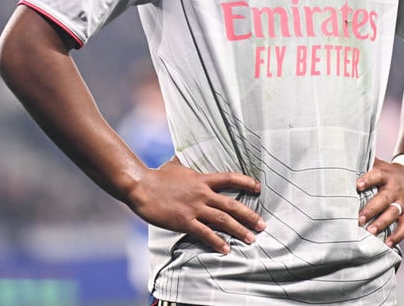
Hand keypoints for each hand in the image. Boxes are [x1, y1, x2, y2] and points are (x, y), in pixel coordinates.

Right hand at [126, 157, 264, 253]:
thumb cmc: (157, 177)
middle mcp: (202, 194)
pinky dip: (217, 242)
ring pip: (223, 220)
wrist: (141, 187)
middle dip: (250, 216)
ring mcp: (194, 208)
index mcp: (202, 179)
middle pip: (232, 205)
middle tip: (262, 225)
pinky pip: (205, 233)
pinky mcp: (184, 221)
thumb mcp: (175, 165)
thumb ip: (184, 162)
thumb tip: (183, 155)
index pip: (230, 178)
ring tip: (251, 239)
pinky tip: (226, 249)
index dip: (246, 182)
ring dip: (239, 230)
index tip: (259, 188)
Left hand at [356, 157, 403, 247]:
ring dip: (381, 223)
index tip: (357, 186)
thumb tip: (340, 161)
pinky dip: (397, 236)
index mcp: (385, 175)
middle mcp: (395, 189)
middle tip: (359, 219)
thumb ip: (364, 165)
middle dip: (371, 210)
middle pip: (384, 199)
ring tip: (370, 232)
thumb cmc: (388, 174)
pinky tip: (387, 244)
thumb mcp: (379, 166)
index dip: (367, 180)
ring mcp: (403, 202)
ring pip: (393, 213)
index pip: (376, 176)